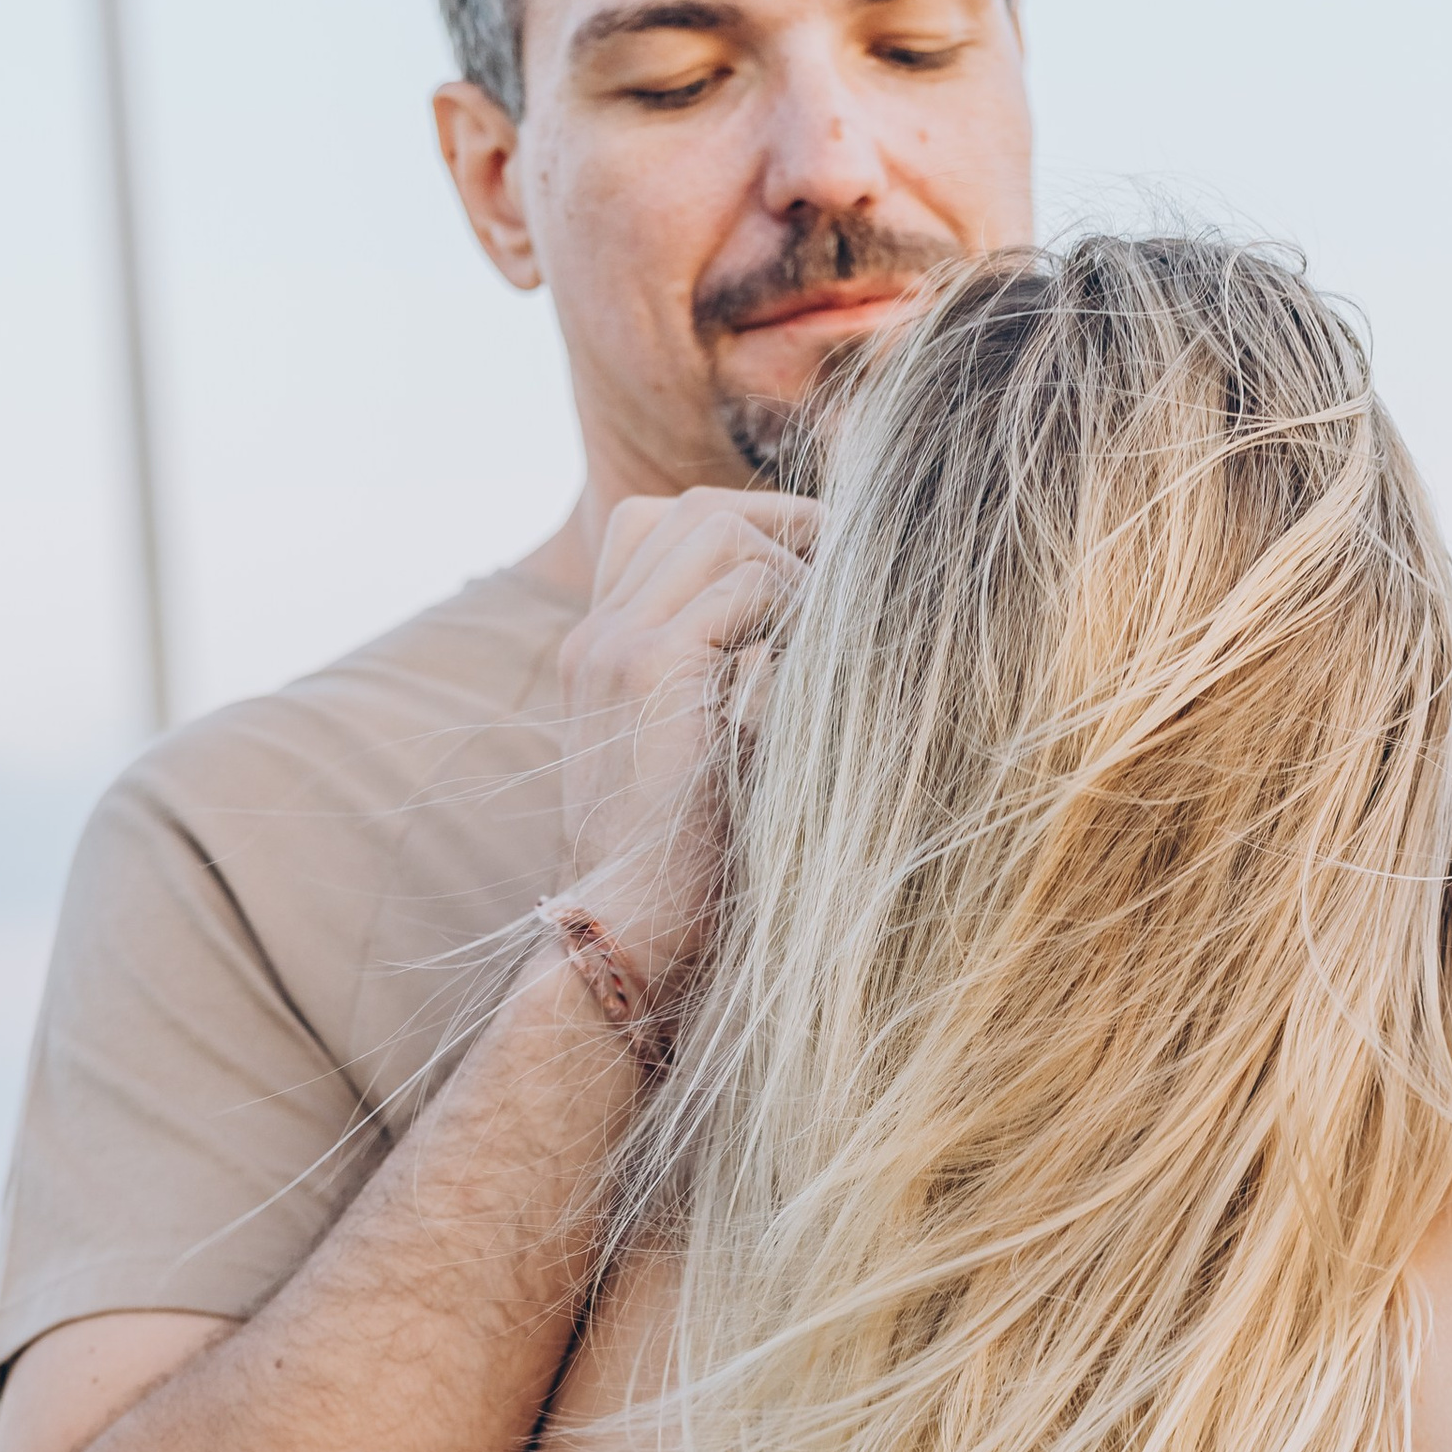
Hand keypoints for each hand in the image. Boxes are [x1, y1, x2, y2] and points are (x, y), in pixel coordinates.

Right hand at [555, 485, 814, 986]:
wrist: (631, 940)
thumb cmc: (689, 873)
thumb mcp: (717, 759)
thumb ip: (744, 693)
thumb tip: (826, 648)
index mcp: (603, 655)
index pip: (663, 531)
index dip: (750, 532)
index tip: (822, 582)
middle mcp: (597, 636)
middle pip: (692, 511)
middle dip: (785, 527)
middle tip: (854, 579)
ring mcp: (614, 645)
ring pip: (715, 527)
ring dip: (795, 564)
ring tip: (842, 625)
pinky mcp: (649, 669)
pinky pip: (743, 583)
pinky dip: (800, 608)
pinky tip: (827, 665)